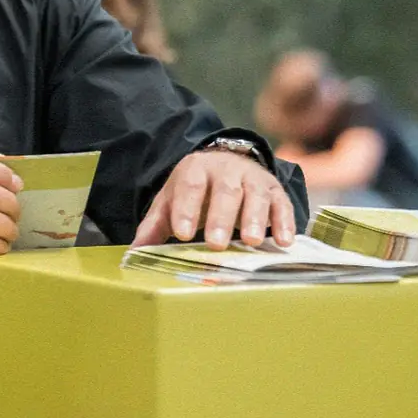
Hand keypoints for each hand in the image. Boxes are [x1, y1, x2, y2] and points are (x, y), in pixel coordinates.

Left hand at [132, 151, 296, 250]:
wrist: (227, 162)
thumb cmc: (196, 190)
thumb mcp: (172, 200)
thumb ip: (155, 226)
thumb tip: (133, 255)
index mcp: (196, 170)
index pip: (189, 187)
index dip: (186, 209)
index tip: (183, 233)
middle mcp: (226, 170)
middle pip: (225, 191)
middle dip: (222, 218)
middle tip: (217, 243)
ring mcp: (253, 179)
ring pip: (255, 195)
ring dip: (255, 218)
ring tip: (251, 242)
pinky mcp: (274, 190)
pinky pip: (281, 204)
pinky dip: (284, 222)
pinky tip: (284, 241)